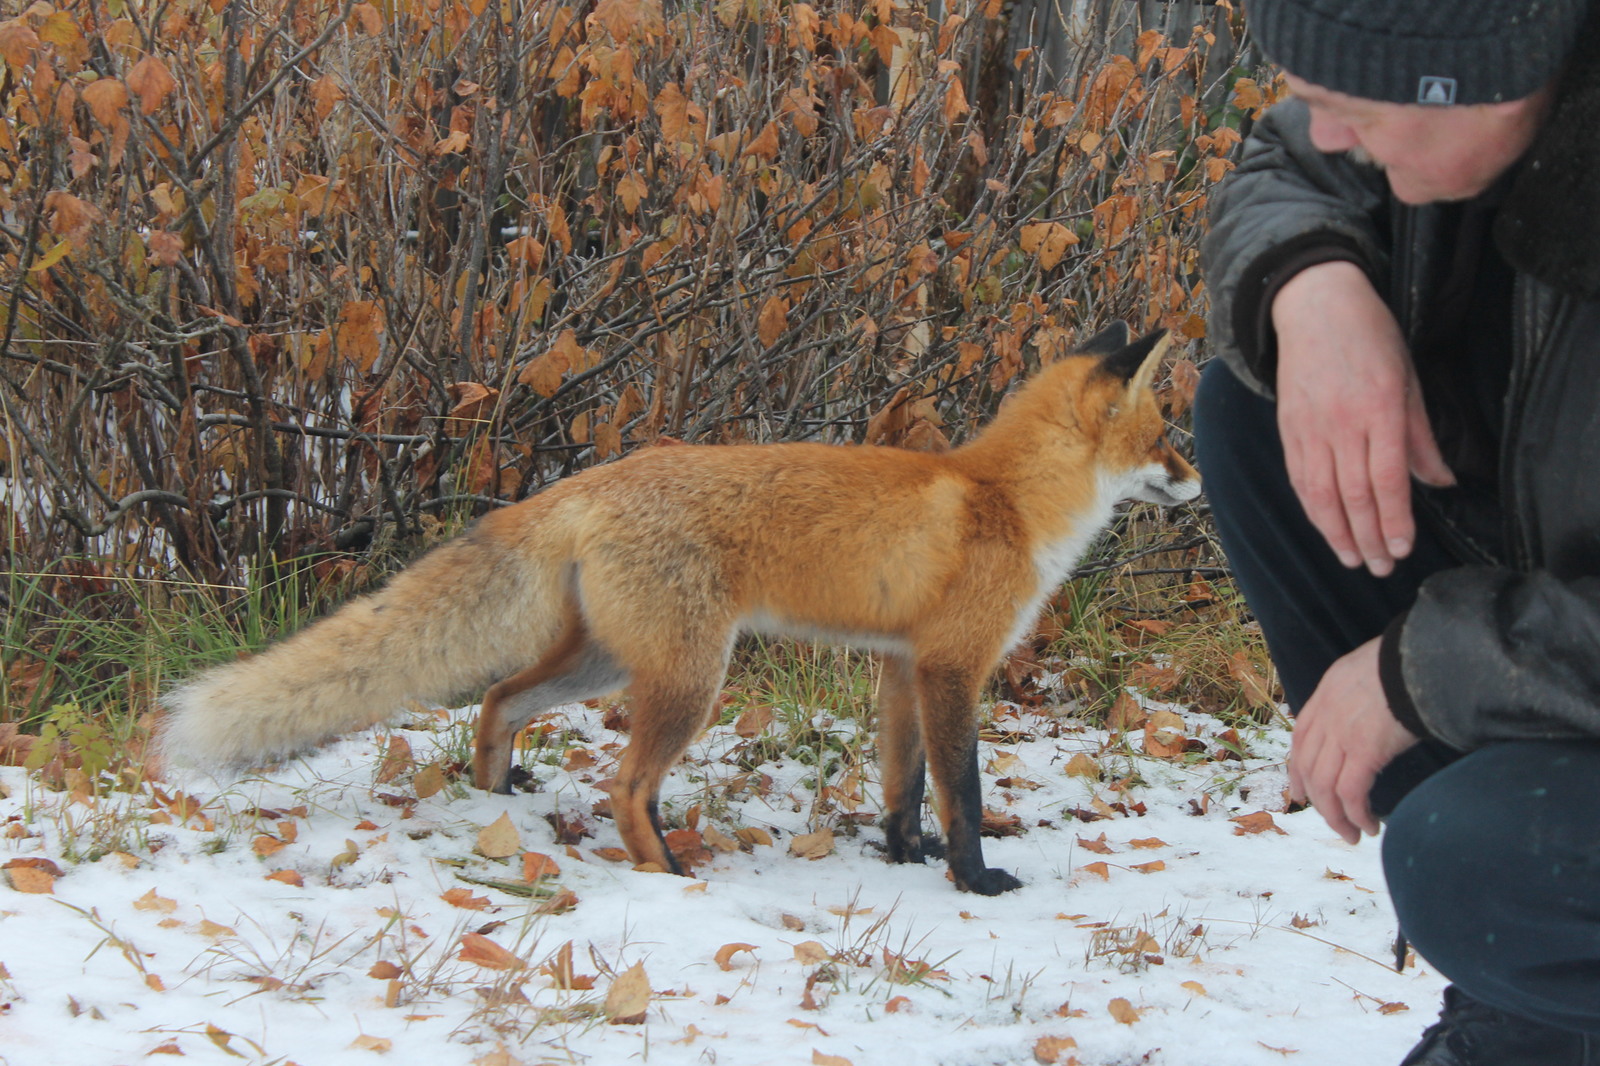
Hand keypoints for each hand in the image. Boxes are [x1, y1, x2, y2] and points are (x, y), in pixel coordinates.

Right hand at [1272, 261, 1454, 576]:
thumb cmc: (1370, 337)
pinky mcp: (1288, 429)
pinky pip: (1299, 478)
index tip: (1402, 549)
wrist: (1313, 305)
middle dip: (1368, 538)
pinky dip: (1312, 509)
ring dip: (1337, 533)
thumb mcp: (1408, 379)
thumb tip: (1440, 481)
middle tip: (1381, 568)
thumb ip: (1421, 435)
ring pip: (1321, 494)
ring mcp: (1309, 428)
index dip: (1395, 520)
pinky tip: (1326, 527)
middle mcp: (1341, 424)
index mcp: (1378, 410)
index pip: (1387, 480)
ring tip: (1353, 558)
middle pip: (1353, 496)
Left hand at [1288, 637, 1419, 843]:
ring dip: (1336, 817)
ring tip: (1352, 834)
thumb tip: (1369, 717)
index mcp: (1326, 693)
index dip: (1298, 769)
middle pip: (1308, 767)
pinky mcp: (1365, 750)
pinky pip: (1351, 792)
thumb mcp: (1369, 671)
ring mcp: (1342, 733)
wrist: (1421, 658)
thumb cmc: (1408, 663)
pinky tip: (1369, 826)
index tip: (1300, 792)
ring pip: (1325, 786)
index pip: (1301, 739)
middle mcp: (1326, 714)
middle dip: (1317, 801)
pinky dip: (1356, 814)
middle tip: (1333, 822)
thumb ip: (1358, 694)